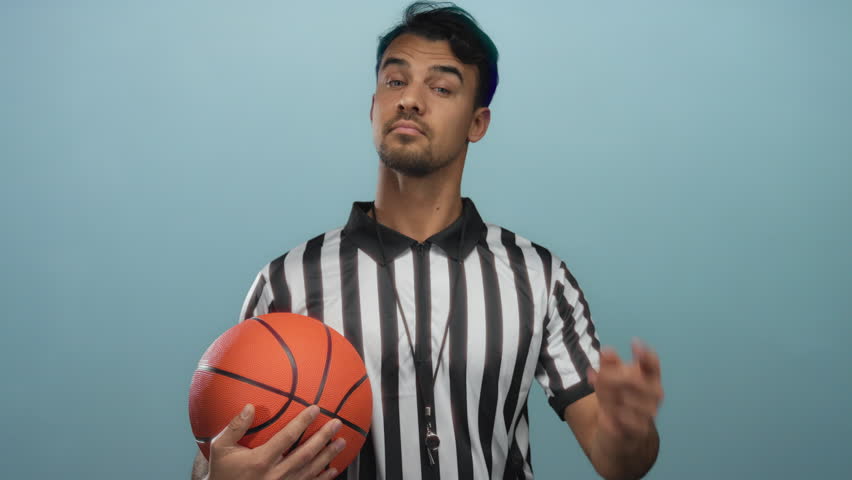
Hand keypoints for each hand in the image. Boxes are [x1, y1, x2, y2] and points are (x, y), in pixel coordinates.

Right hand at [206, 404, 345, 479]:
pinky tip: (333, 470)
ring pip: (311, 470)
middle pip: (306, 453)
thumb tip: (250, 406)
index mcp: (261, 460)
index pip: (287, 437)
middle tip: (336, 424)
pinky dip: (323, 478)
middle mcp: (275, 475)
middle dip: (323, 437)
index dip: (303, 422)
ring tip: (341, 442)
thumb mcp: (220, 449)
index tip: (315, 409)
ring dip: (328, 456)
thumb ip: (235, 427)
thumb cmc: (223, 472)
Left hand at [587, 339, 663, 441]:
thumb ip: (609, 366)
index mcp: (649, 378)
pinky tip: (607, 413)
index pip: (652, 364)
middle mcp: (654, 393)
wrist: (621, 435)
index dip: (645, 354)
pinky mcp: (641, 428)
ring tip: (601, 396)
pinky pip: (625, 418)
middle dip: (612, 376)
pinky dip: (613, 414)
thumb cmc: (618, 400)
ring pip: (627, 398)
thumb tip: (606, 350)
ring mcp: (650, 412)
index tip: (634, 343)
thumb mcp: (609, 381)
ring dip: (609, 395)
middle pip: (634, 378)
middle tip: (597, 375)